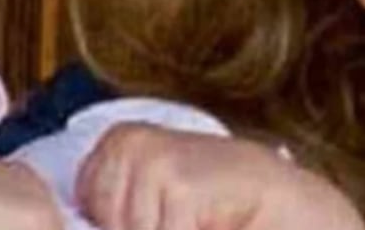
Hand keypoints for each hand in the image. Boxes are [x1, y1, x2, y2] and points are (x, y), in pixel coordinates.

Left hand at [76, 124, 364, 229]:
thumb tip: (73, 223)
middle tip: (187, 218)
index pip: (83, 213)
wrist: (291, 207)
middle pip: (103, 225)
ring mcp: (150, 161)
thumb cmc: (219, 210)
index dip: (120, 225)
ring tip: (200, 220)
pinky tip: (213, 221)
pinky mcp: (176, 184)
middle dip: (142, 229)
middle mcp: (126, 144)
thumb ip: (115, 215)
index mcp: (115, 145)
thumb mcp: (154, 207)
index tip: (162, 216)